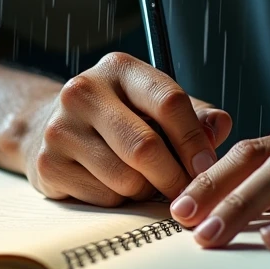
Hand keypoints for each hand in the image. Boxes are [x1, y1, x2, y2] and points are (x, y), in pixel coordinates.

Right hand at [20, 52, 231, 205]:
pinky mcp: (48, 164)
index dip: (194, 140)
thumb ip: (195, 115)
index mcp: (119, 68)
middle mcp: (84, 91)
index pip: (168, 101)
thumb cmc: (120, 116)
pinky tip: (116, 185)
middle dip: (174, 176)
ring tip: (148, 181)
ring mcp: (61, 127)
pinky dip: (120, 201)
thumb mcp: (157, 104)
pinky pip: (103, 198)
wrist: (53, 128)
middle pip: (145, 147)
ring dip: (147, 190)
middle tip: (188, 191)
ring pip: (125, 178)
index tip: (208, 166)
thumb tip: (221, 127)